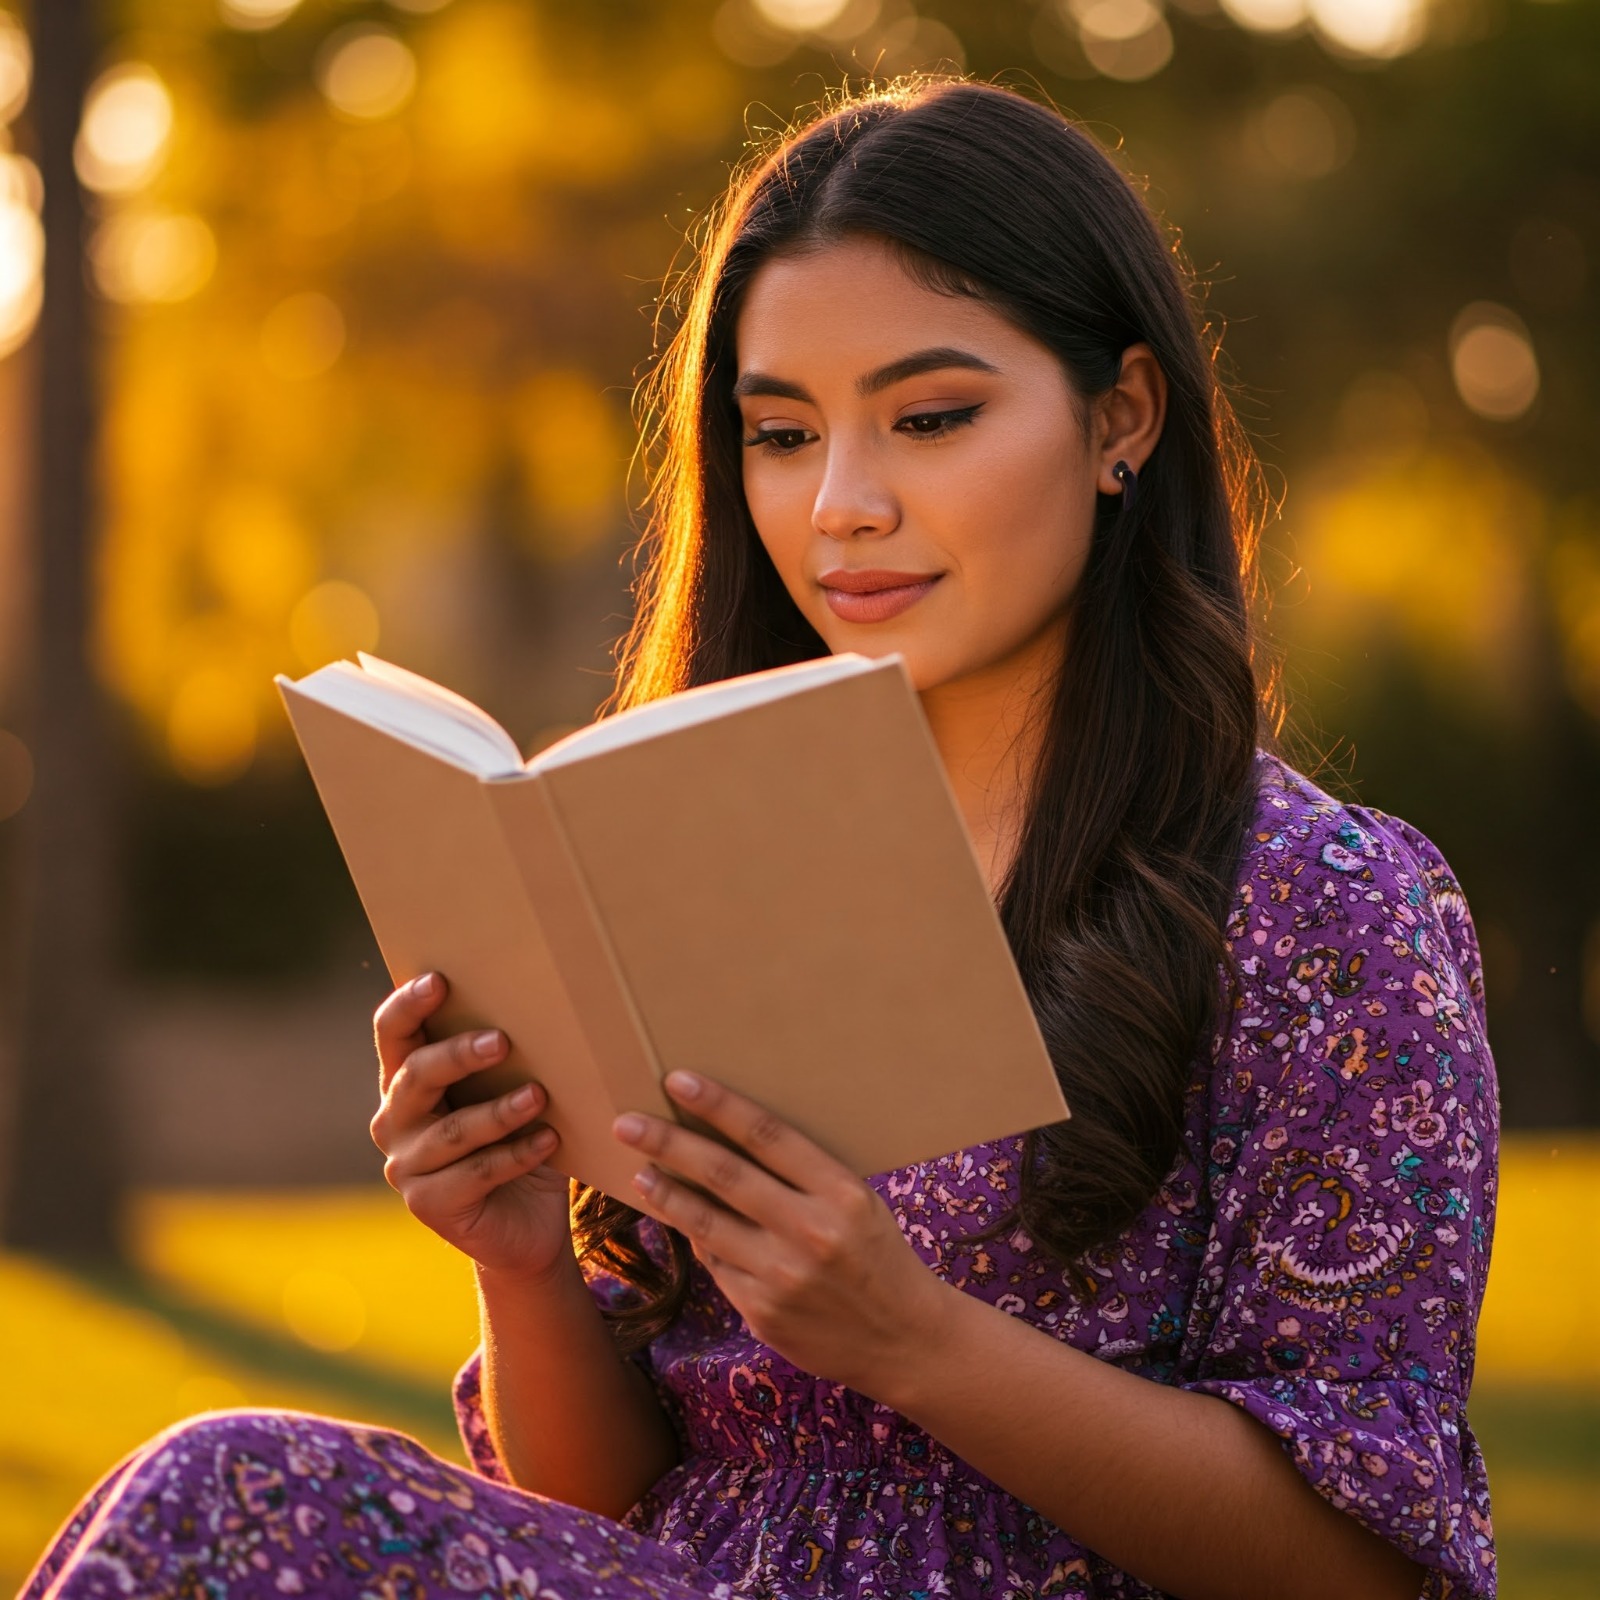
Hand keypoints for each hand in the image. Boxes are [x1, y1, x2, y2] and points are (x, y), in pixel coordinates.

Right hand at [370, 973, 572, 1279]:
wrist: (527, 1224)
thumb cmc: (519, 1140)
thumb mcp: (511, 1093)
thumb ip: (507, 1058)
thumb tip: (543, 1003)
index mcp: (406, 1080)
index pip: (392, 1033)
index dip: (408, 1004)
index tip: (439, 980)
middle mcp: (394, 1120)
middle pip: (416, 1076)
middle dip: (458, 1054)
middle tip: (502, 1041)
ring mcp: (406, 1165)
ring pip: (452, 1130)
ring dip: (498, 1112)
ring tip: (538, 1095)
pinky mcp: (428, 1204)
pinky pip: (475, 1174)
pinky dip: (516, 1155)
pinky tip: (550, 1141)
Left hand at [613, 1071, 952, 1396]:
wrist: (906, 1341)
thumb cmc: (878, 1256)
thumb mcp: (859, 1203)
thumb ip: (803, 1178)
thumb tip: (729, 1143)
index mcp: (840, 1192)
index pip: (766, 1135)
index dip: (718, 1104)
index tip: (678, 1080)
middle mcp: (810, 1231)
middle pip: (723, 1175)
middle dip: (668, 1144)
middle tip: (627, 1123)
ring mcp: (783, 1276)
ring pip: (706, 1223)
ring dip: (666, 1195)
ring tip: (641, 1173)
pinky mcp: (763, 1313)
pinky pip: (717, 1266)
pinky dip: (698, 1241)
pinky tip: (683, 1224)